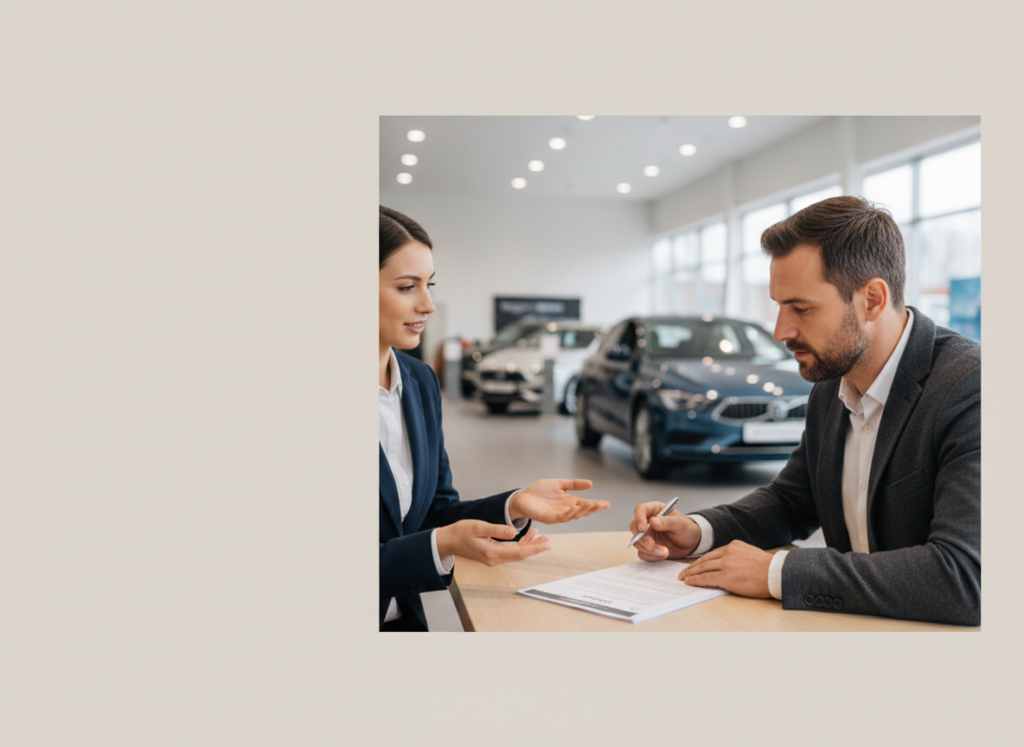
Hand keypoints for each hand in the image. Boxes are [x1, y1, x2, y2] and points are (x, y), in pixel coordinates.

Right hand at [435, 520, 550, 566]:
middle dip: (535, 548)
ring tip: (540, 536)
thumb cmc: (460, 532)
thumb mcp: (479, 527)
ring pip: (516, 553)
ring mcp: (493, 558)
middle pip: (520, 555)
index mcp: (492, 553)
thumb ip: (497, 530)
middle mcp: (494, 559)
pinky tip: (525, 536)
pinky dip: (519, 544)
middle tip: (548, 541)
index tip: (546, 545)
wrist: (447, 541)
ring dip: (528, 545)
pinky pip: (509, 551)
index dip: (534, 548)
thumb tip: (514, 532)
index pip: (518, 552)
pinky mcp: (491, 555)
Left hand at [509, 479, 607, 524]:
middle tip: (602, 505)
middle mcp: (565, 510)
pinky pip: (561, 517)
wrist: (523, 497)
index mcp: (569, 502)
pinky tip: (575, 508)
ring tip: (591, 504)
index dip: (596, 505)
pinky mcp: (548, 518)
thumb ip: (574, 484)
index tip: (607, 504)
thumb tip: (590, 483)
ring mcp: (557, 515)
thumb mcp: (559, 484)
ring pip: (573, 516)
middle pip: (582, 511)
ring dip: (582, 511)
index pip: (585, 504)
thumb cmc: (540, 491)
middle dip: (592, 509)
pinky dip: (569, 513)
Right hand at [630, 502, 701, 560]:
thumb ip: (667, 522)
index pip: (640, 510)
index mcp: (654, 510)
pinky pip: (642, 553)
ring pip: (637, 542)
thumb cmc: (686, 529)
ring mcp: (646, 536)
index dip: (639, 518)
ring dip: (649, 550)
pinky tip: (663, 555)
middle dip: (642, 538)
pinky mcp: (647, 548)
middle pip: (634, 527)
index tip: (642, 528)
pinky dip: (652, 557)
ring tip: (665, 552)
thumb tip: (653, 522)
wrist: (690, 544)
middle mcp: (647, 522)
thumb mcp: (680, 523)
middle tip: (651, 545)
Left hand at [679, 540, 772, 597]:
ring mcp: (726, 564)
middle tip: (683, 572)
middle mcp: (728, 552)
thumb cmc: (768, 568)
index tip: (695, 564)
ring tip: (683, 577)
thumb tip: (730, 564)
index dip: (702, 560)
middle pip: (705, 560)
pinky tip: (689, 582)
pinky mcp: (725, 577)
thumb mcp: (751, 554)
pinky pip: (705, 578)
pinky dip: (695, 580)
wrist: (776, 574)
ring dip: (690, 573)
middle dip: (692, 566)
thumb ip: (738, 556)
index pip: (713, 553)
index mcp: (734, 546)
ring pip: (702, 568)